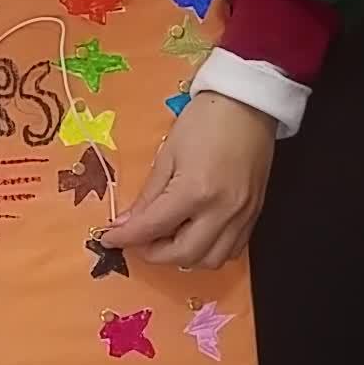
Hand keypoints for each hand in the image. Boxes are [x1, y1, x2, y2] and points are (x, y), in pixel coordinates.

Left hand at [98, 93, 274, 269]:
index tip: (108, 239)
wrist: (248, 104)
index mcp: (195, 191)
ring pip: (211, 260)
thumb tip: (126, 223)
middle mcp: (222, 211)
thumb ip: (148, 196)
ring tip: (166, 238)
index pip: (153, 228)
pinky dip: (208, 251)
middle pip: (183, 255)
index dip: (126, 238)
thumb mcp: (167, 154)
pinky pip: (232, 250)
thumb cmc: (205, 121)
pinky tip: (194, 235)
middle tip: (138, 240)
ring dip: (183, 257)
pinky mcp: (255, 215)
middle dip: (153, 254)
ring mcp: (242, 216)